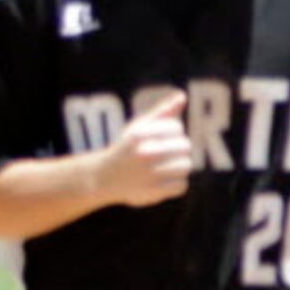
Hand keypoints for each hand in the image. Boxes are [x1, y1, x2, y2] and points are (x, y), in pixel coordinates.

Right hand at [100, 90, 191, 207]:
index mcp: (139, 134)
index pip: (177, 127)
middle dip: (177, 148)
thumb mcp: (139, 127)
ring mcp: (149, 174)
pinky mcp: (154, 193)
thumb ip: (162, 112)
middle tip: (163, 154)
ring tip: (164, 166)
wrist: (103, 178)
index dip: (172, 132)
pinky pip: (182, 185)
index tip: (160, 138)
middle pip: (185, 146)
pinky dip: (175, 183)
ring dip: (179, 166)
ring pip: (186, 165)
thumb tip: (182, 96)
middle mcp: (143, 153)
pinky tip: (162, 180)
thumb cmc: (127, 148)